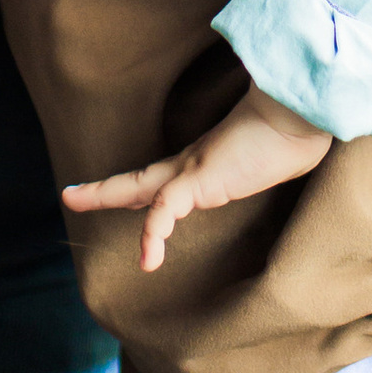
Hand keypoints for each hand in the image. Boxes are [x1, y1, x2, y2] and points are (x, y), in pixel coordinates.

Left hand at [63, 83, 330, 271]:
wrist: (300, 112)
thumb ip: (271, 160)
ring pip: (136, 186)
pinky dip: (153, 234)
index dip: (139, 188)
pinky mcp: (197, 177)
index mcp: (207, 162)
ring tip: (73, 198)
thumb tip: (293, 154)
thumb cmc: (295, 131)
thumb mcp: (278, 156)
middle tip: (71, 194)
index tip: (120, 195)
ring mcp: (192, 168)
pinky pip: (164, 210)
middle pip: (138, 180)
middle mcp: (193, 163)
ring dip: (103, 192)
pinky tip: (148, 260)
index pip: (164, 179)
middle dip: (104, 189)